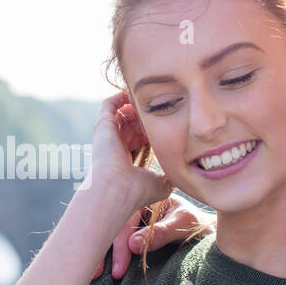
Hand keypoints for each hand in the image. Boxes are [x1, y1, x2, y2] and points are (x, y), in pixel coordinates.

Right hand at [85, 91, 171, 213]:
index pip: (140, 138)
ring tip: (151, 101)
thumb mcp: (161, 183)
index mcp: (127, 159)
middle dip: (146, 116)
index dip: (153, 130)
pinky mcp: (103, 125)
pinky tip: (134, 94)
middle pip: (132, 123)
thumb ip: (171, 174)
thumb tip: (182, 172)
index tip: (168, 126)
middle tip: (163, 110)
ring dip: (136, 106)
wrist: (117, 189)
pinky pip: (109, 104)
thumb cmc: (137, 190)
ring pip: (122, 112)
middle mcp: (116, 146)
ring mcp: (108, 135)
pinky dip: (120, 97)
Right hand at [93, 193, 216, 279]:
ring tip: (94, 274)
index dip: (121, 242)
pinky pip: (113, 240)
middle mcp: (135, 204)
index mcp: (148, 195)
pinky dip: (105, 254)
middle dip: (105, 249)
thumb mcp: (185, 225)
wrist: (208, 236)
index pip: (126, 216)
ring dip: (101, 253)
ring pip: (109, 233)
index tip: (119, 267)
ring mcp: (131, 219)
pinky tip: (97, 266)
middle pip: (113, 225)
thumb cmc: (199, 227)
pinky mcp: (130, 232)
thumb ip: (163, 232)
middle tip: (101, 273)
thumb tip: (133, 243)